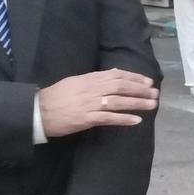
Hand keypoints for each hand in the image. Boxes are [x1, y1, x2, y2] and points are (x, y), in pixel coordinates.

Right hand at [37, 69, 158, 136]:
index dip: (134, 78)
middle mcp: (92, 89)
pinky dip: (123, 119)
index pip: (116, 75)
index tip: (148, 82)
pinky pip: (109, 118)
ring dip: (137, 103)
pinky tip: (136, 120)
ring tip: (152, 105)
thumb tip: (115, 74)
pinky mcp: (86, 118)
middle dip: (140, 90)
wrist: (38, 110)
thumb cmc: (57, 96)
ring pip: (118, 101)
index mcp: (89, 79)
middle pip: (121, 87)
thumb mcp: (76, 81)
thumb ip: (95, 79)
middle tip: (155, 93)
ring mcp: (89, 104)